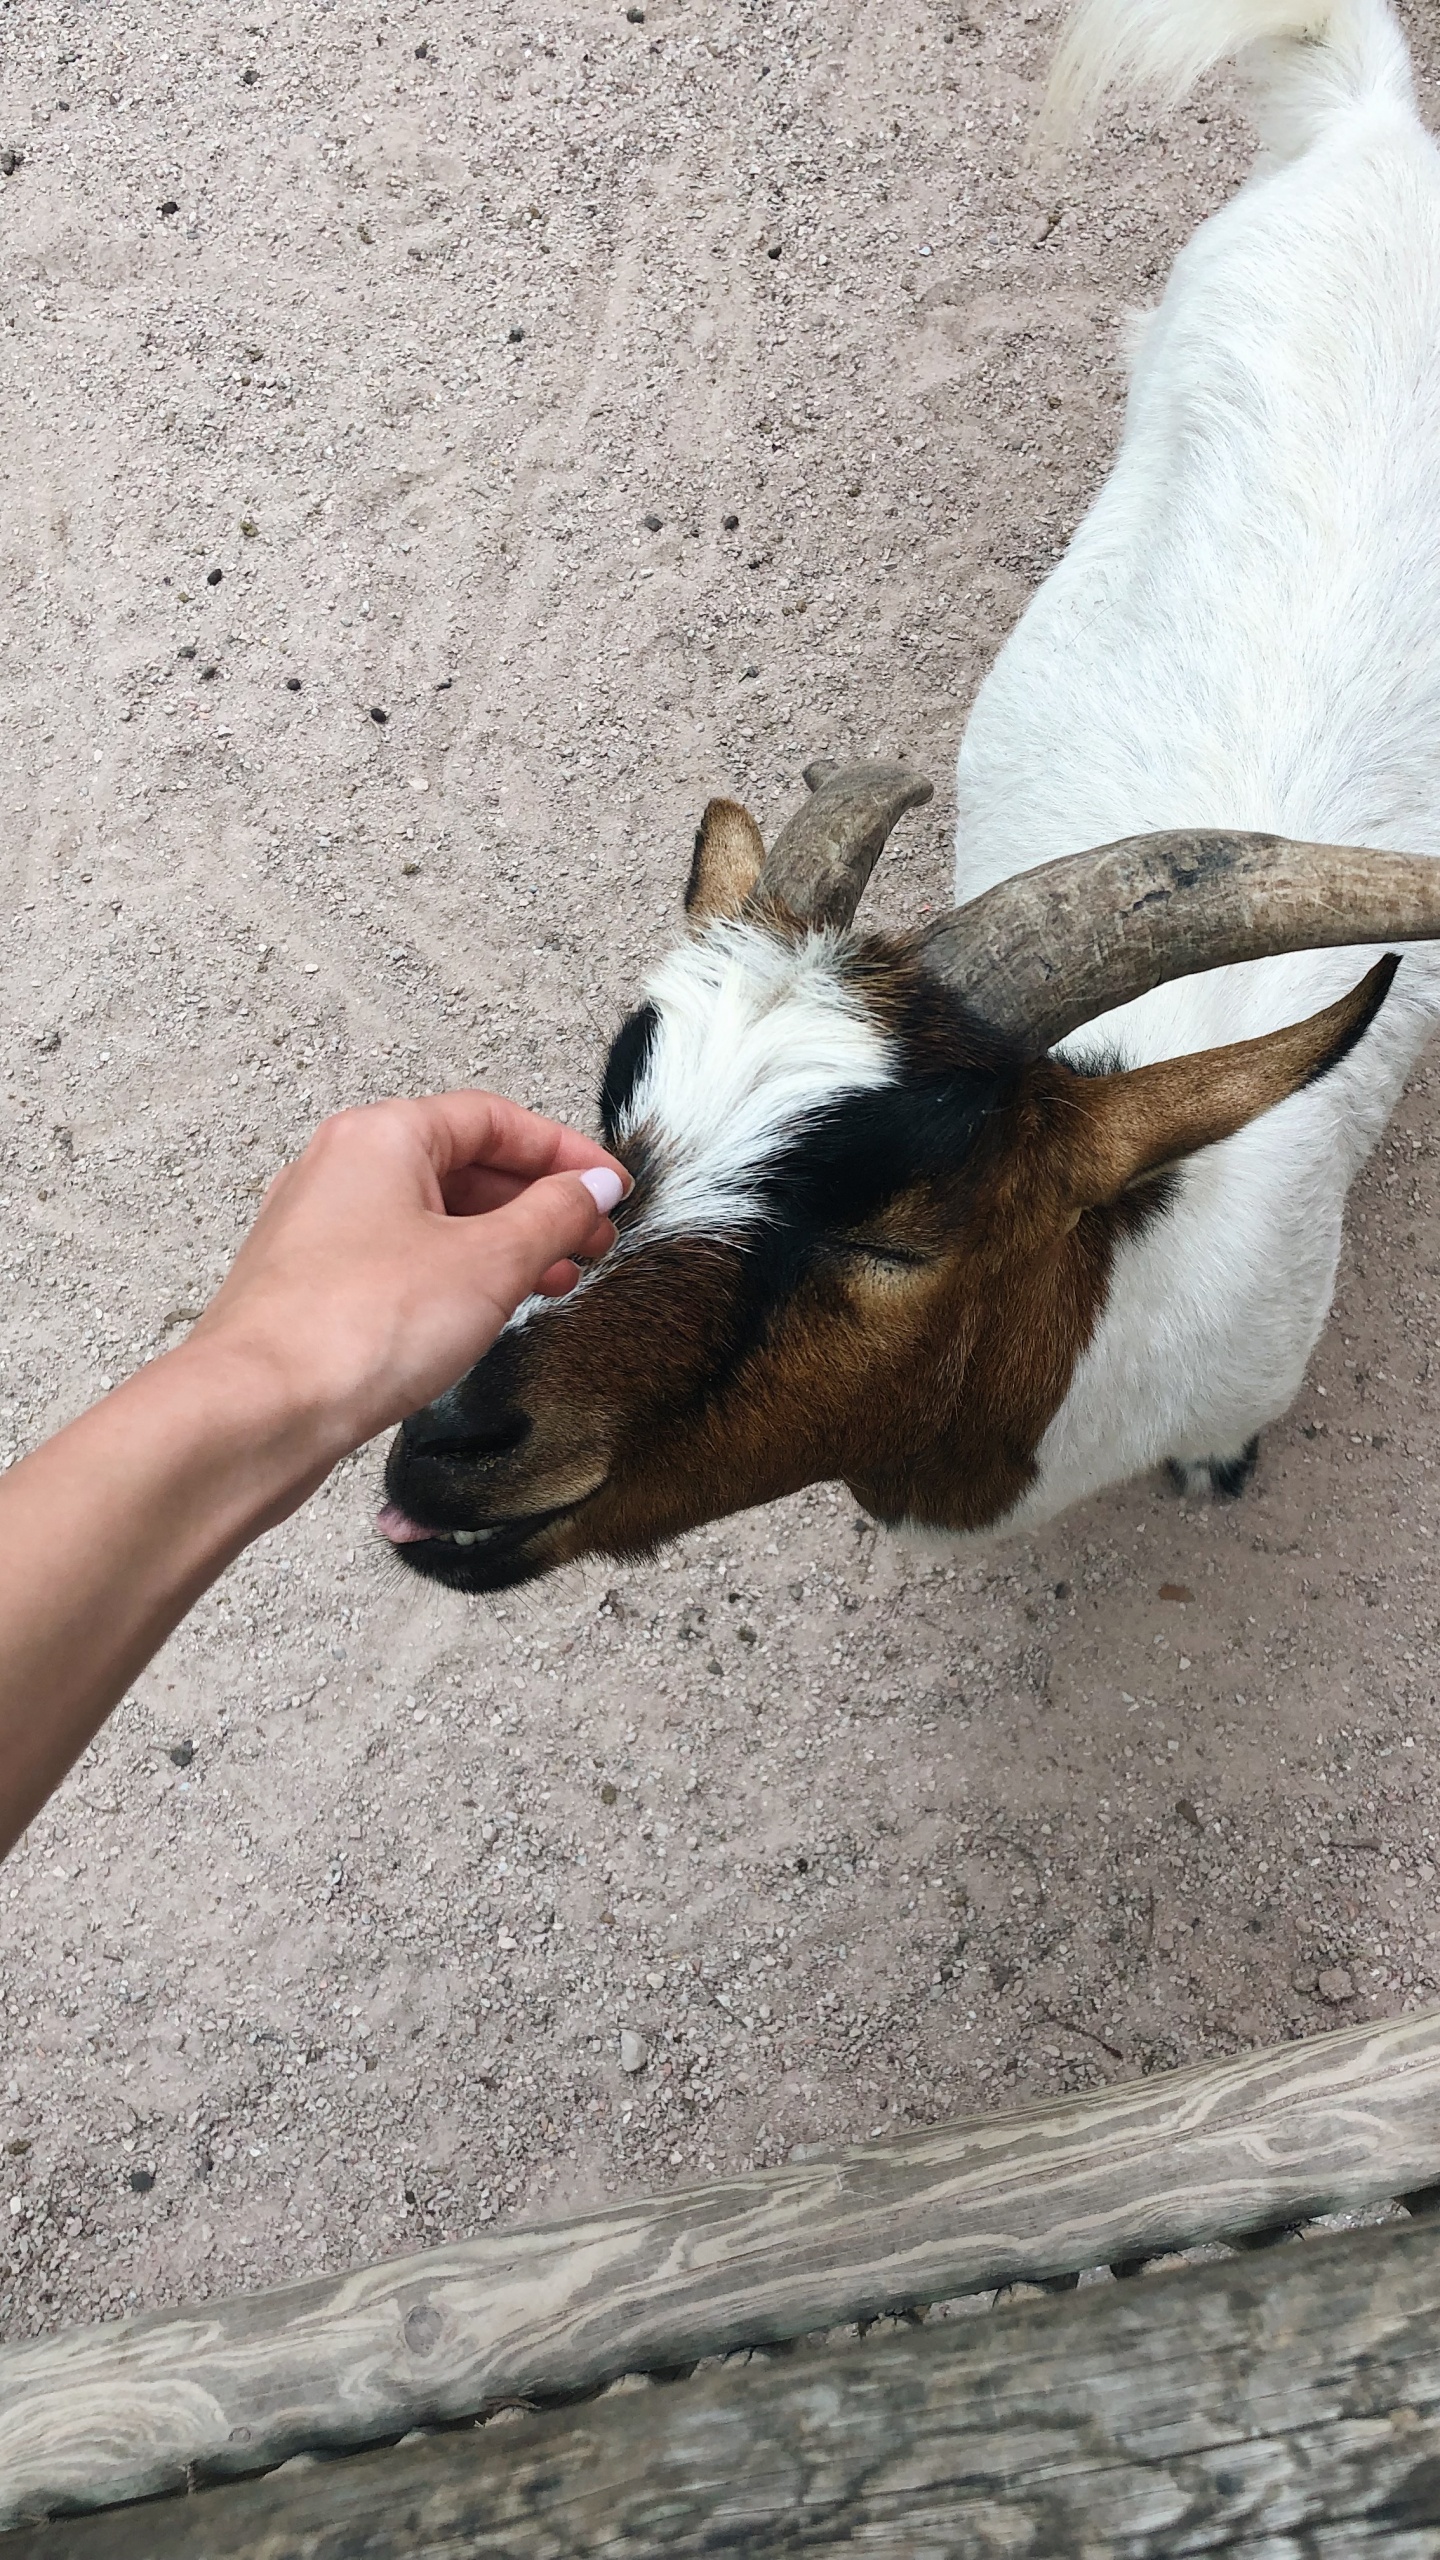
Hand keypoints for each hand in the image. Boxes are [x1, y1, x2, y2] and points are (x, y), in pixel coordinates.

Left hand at [188, 1091, 629, 1458]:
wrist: (258, 1411)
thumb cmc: (359, 1327)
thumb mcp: (489, 1263)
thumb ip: (553, 1215)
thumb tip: (593, 1186)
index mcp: (381, 1135)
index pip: (494, 1119)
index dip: (564, 1152)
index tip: (611, 1189)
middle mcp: (341, 1167)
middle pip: (461, 1163)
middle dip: (536, 1203)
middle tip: (590, 1242)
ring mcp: (318, 1226)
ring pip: (430, 1215)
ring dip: (500, 1243)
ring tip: (553, 1282)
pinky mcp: (309, 1283)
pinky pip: (398, 1257)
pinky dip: (453, 1272)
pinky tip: (484, 1312)